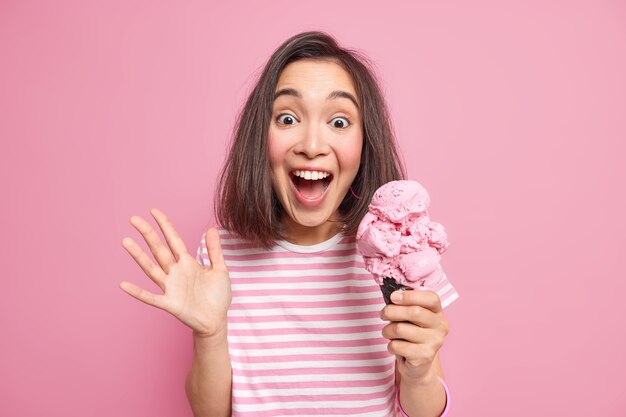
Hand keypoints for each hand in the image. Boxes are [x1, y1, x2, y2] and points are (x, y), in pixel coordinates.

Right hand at [119, 208, 230, 337]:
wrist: (217, 321)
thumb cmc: (217, 296)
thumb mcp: (220, 269)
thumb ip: (214, 250)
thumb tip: (212, 229)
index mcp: (187, 263)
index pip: (173, 239)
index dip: (165, 225)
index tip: (154, 211)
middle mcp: (176, 272)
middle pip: (159, 249)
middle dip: (148, 234)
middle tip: (133, 219)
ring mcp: (171, 287)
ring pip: (151, 268)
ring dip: (139, 256)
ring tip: (126, 241)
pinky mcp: (170, 304)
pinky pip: (151, 297)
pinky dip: (138, 292)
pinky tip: (123, 285)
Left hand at [380, 289, 448, 383]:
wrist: (418, 365)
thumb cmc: (411, 334)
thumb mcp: (411, 317)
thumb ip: (406, 305)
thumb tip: (393, 296)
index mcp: (438, 313)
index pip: (431, 298)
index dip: (410, 295)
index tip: (393, 297)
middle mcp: (440, 327)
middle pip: (414, 312)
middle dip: (392, 311)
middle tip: (383, 314)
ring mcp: (434, 343)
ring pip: (401, 329)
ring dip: (387, 330)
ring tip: (388, 333)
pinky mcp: (424, 357)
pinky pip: (397, 345)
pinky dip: (390, 345)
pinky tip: (395, 347)